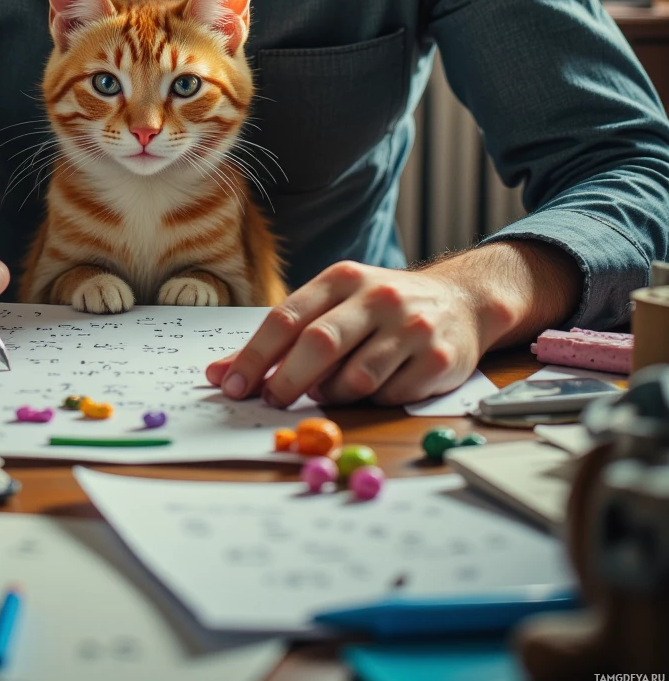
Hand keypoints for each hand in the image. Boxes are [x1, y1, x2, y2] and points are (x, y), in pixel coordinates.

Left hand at [205, 261, 483, 406]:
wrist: (462, 301)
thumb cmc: (380, 309)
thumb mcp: (333, 305)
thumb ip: (280, 338)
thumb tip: (219, 373)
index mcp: (343, 278)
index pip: (287, 317)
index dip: (255, 355)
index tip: (229, 385)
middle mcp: (377, 297)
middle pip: (319, 344)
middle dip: (287, 381)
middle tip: (271, 402)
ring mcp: (411, 327)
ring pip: (356, 377)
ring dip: (334, 394)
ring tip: (331, 390)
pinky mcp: (437, 359)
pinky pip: (390, 396)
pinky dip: (373, 401)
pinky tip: (375, 388)